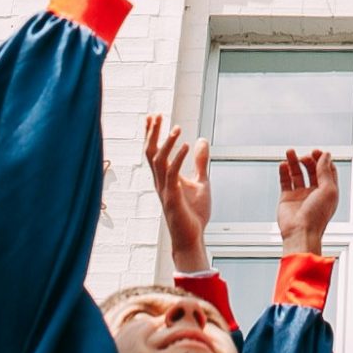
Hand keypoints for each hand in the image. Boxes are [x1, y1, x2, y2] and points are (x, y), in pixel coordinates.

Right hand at [144, 117, 212, 272]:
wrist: (192, 238)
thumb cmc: (194, 213)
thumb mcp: (201, 182)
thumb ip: (200, 162)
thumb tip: (201, 140)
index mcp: (165, 178)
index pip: (155, 152)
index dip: (153, 134)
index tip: (152, 116)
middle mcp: (161, 182)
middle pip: (151, 153)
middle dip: (153, 134)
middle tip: (156, 115)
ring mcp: (165, 190)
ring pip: (159, 162)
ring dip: (167, 144)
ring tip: (177, 128)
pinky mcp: (173, 199)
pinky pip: (172, 175)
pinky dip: (178, 159)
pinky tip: (186, 146)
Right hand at [277, 147, 338, 257]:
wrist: (300, 233)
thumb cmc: (317, 215)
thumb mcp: (328, 189)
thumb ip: (325, 171)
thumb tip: (325, 154)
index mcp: (328, 191)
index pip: (327, 170)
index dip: (322, 159)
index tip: (317, 151)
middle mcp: (314, 192)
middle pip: (312, 170)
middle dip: (308, 160)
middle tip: (304, 156)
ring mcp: (300, 195)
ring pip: (297, 174)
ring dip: (294, 161)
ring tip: (289, 151)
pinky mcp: (287, 198)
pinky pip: (285, 181)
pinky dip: (283, 171)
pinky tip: (283, 164)